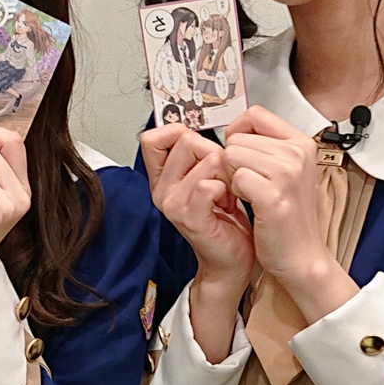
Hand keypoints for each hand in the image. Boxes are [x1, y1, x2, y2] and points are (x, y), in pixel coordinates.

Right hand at [141, 123, 254, 287]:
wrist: (230, 257)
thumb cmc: (223, 218)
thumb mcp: (206, 177)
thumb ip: (198, 153)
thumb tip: (200, 127)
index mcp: (162, 177)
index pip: (152, 137)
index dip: (178, 133)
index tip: (198, 148)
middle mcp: (162, 189)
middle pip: (187, 140)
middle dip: (215, 153)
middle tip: (220, 179)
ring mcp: (173, 203)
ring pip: (208, 159)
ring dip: (226, 174)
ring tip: (225, 194)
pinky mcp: (190, 217)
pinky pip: (209, 184)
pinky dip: (226, 190)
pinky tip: (226, 203)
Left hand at [220, 107, 356, 320]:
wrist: (300, 255)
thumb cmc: (289, 216)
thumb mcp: (286, 171)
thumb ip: (267, 145)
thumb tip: (236, 128)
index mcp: (301, 143)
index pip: (255, 114)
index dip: (238, 132)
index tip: (240, 152)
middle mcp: (297, 153)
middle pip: (239, 136)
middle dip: (235, 160)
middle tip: (251, 183)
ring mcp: (287, 173)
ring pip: (233, 155)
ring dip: (233, 176)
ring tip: (252, 194)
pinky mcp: (273, 194)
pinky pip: (236, 177)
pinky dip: (235, 192)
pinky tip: (251, 204)